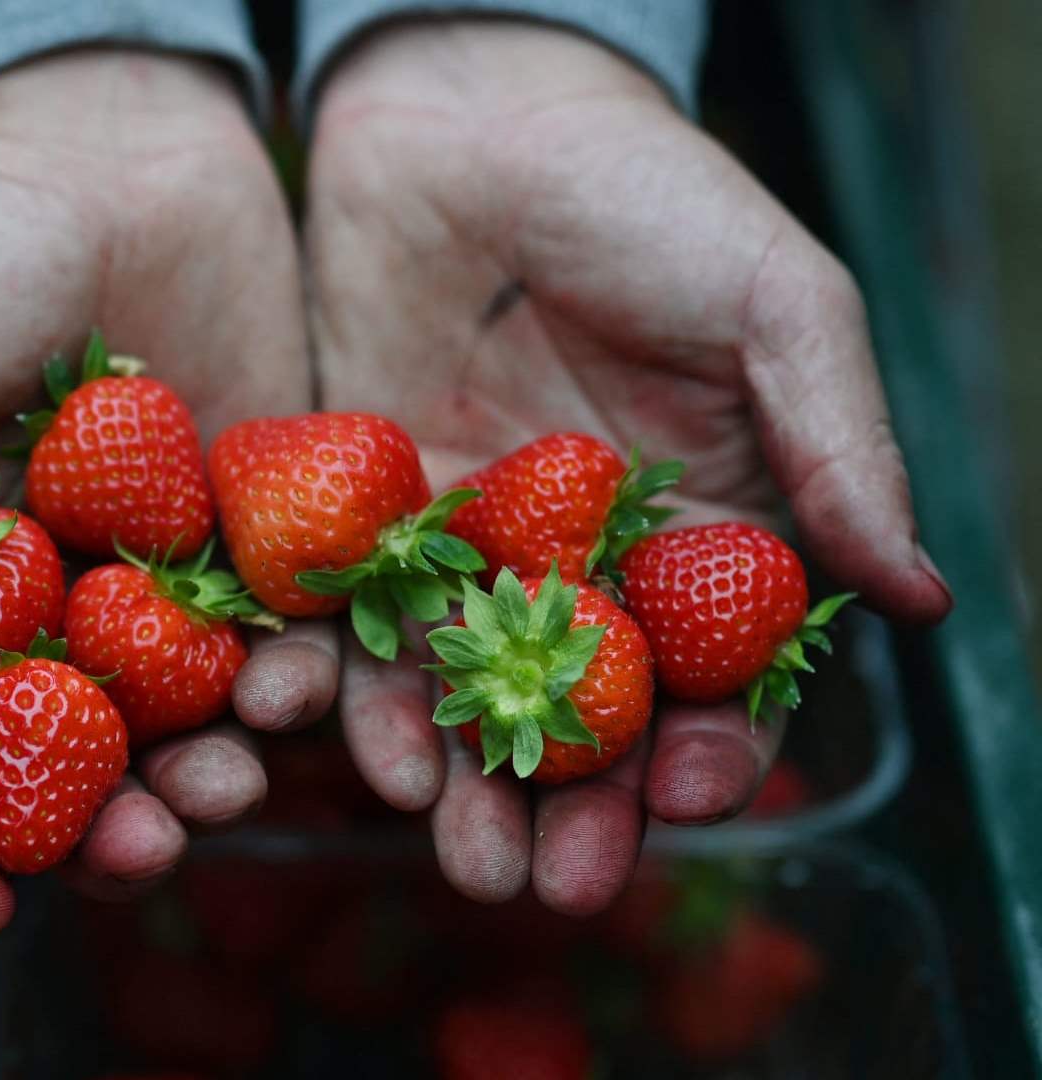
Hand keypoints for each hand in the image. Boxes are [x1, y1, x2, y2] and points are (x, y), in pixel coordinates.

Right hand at [0, 51, 322, 932]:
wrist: (110, 140)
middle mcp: (41, 616)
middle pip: (61, 772)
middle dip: (96, 837)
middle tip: (144, 855)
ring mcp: (154, 586)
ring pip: (179, 728)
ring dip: (204, 781)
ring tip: (237, 784)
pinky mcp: (259, 541)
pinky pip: (279, 641)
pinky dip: (294, 687)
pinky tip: (305, 694)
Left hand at [300, 20, 951, 912]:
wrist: (465, 115)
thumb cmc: (646, 191)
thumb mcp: (774, 301)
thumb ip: (837, 444)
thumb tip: (921, 596)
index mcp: (701, 528)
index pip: (714, 673)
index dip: (707, 743)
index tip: (682, 792)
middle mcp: (583, 561)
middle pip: (582, 715)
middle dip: (569, 805)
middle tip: (545, 883)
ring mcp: (468, 548)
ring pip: (465, 694)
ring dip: (459, 783)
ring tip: (452, 852)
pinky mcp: (361, 520)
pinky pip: (353, 626)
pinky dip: (349, 691)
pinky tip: (344, 744)